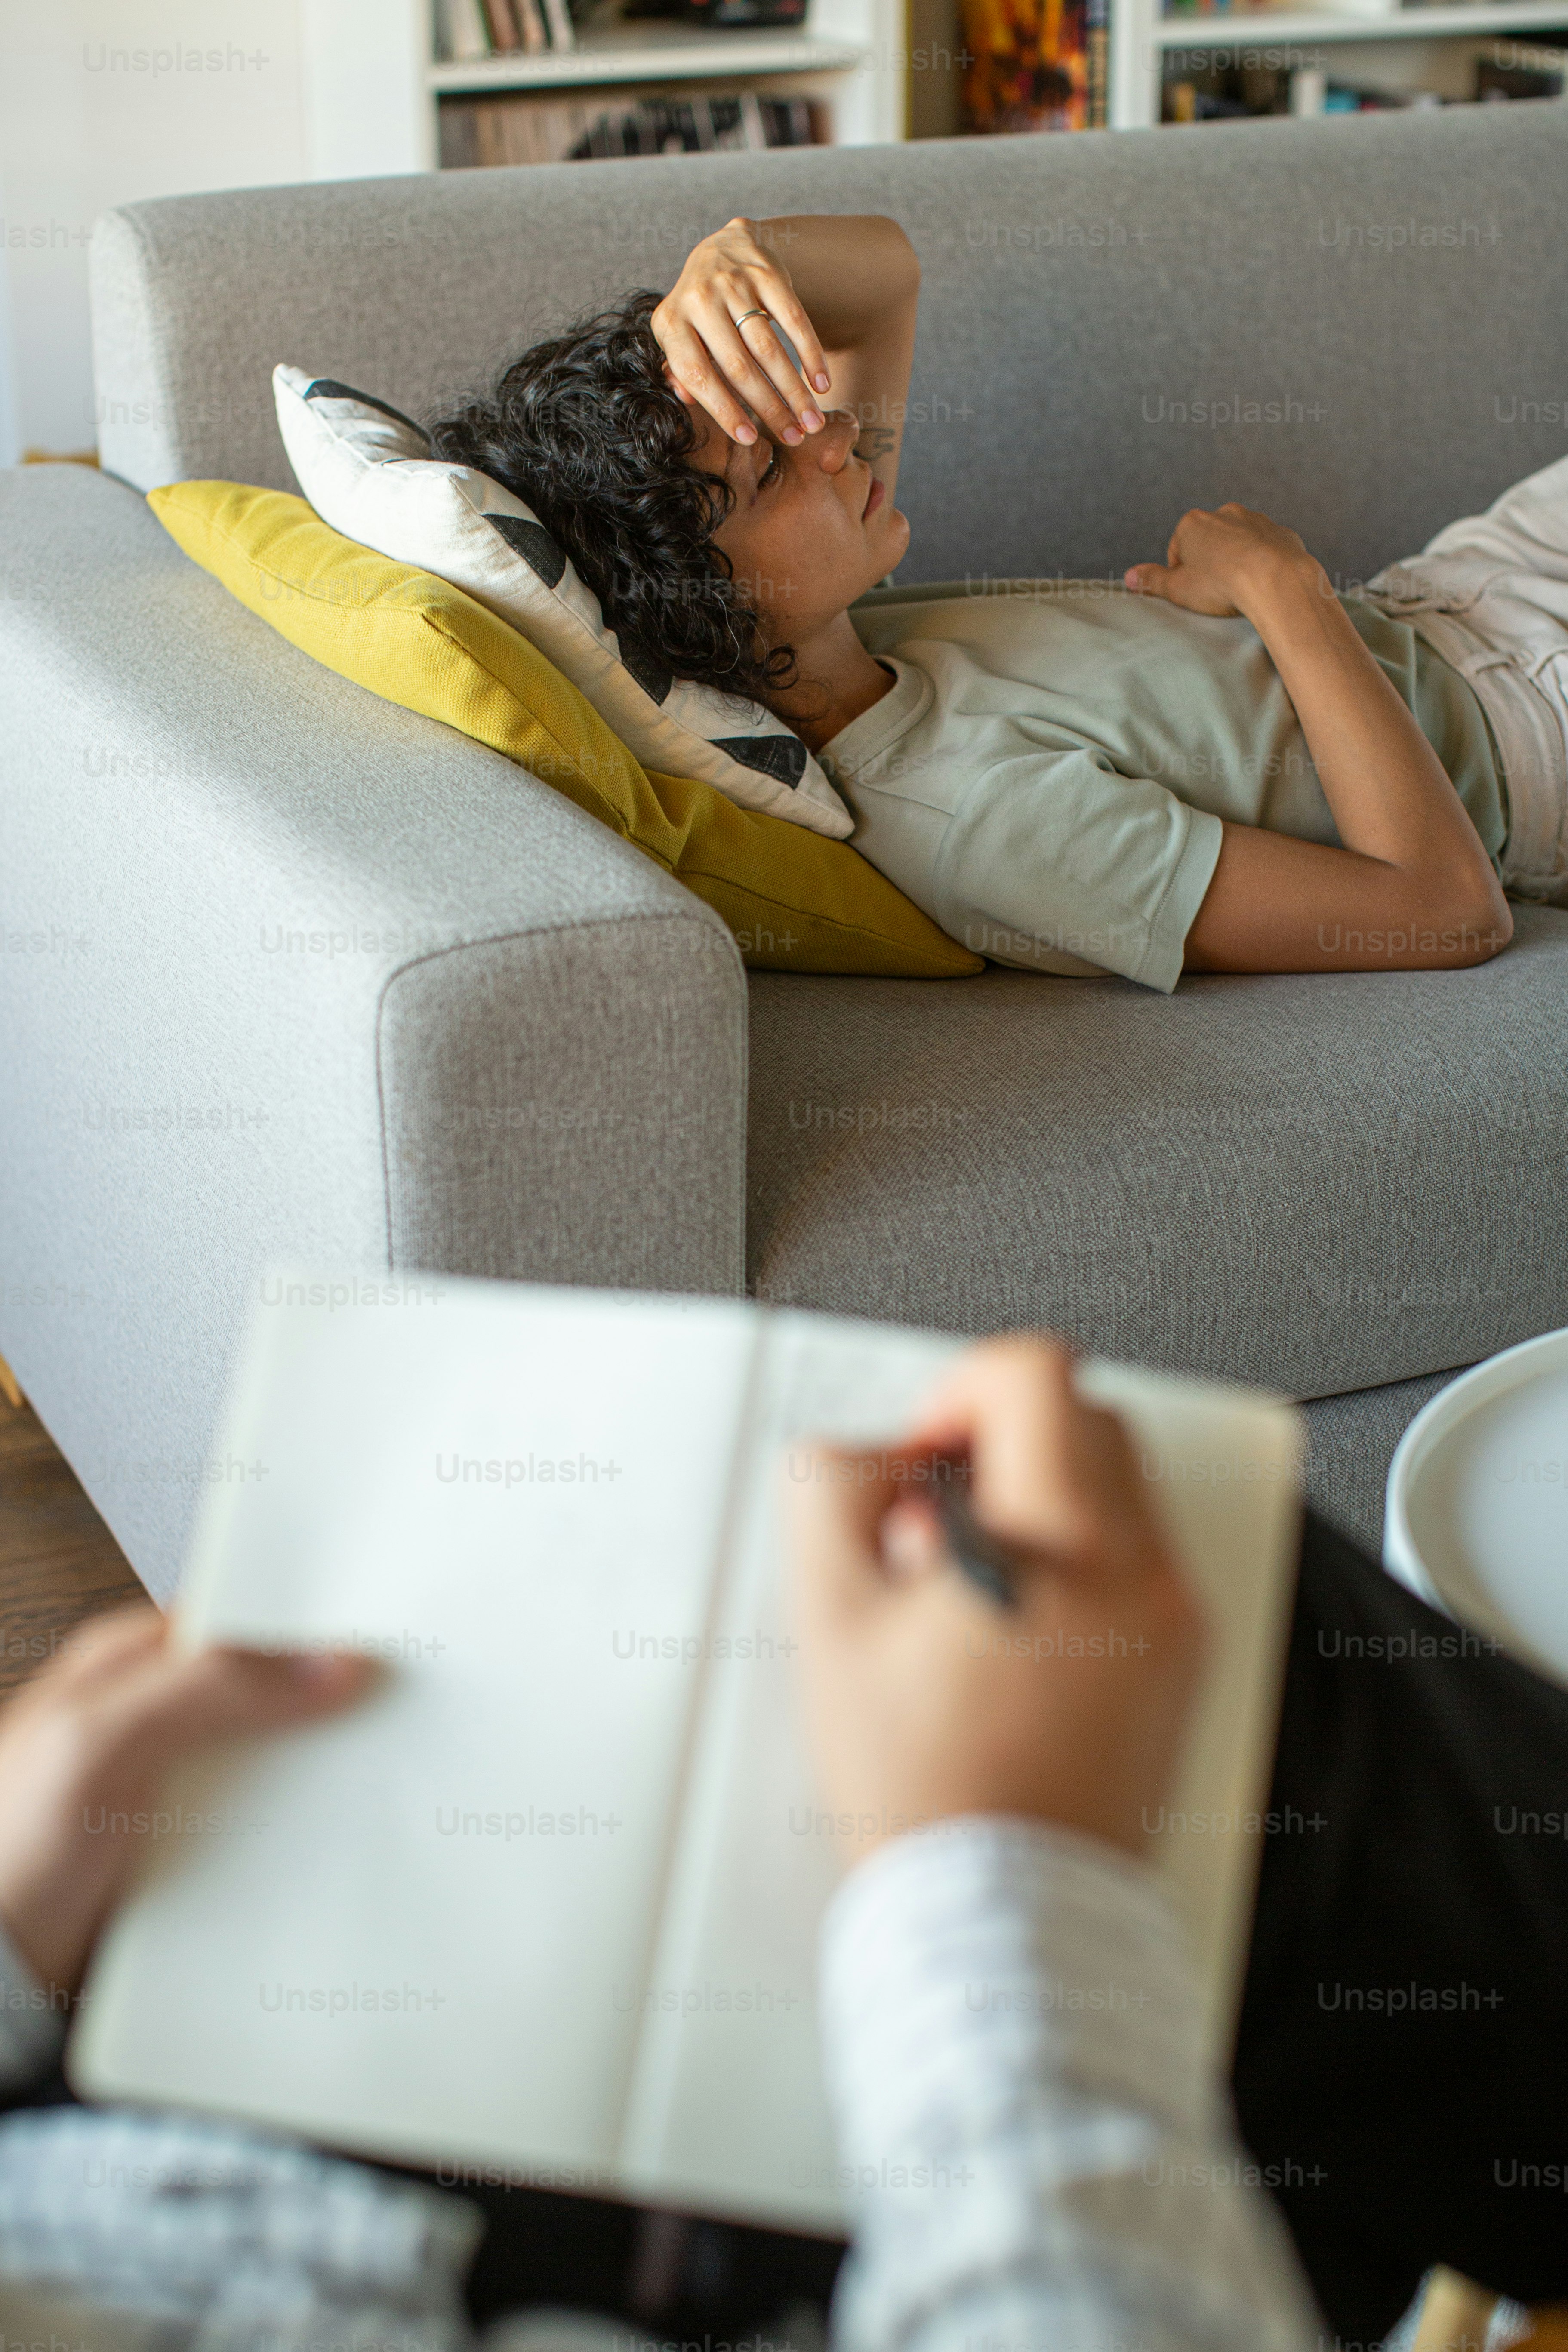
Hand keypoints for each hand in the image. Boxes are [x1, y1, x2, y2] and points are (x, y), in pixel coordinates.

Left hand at [0, 1609, 373, 1994]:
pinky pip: (265, 1828)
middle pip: (273, 1689)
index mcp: (131, 1663)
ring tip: (389, 1783)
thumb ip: (206, 1687)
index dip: (315, 1626)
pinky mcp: (188, 1849)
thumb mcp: (98, 1741)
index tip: (386, 1640)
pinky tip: (334, 1846)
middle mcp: (158, 1716)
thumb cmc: (7, 1853)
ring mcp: (174, 1784)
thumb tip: (327, 1661)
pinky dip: (301, 1836)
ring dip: (324, 1776)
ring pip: (277, 1762)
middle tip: (408, 1714)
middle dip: (333, 1702)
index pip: (245, 1618)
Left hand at [651, 216, 833, 448]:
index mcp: (671, 322)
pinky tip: (821, 384)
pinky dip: (811, 354)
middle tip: (793, 438)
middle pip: (739, 367)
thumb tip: (687, 400)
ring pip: (769, 349)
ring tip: (811, 422)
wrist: (724, 247)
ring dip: (794, 391)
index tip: (749, 439)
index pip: (697, 375)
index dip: (723, 410)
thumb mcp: (679, 335)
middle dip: (769, 408)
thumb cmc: (701, 309)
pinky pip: (794, 320)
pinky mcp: (767, 273)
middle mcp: (700, 299)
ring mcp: (734, 283)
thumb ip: (679, 369)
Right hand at [789, 1338, 1203, 1862]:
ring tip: (966, 1587)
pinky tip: (1007, 1632)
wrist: (1004, 1916)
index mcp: (1066, 1542)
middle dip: (997, 1446)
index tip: (923, 1454)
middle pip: (1083, 1419)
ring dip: (1036, 1501)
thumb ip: (830, 1496)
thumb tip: (867, 1457)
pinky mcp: (1181, 1665)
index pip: (1037, 1375)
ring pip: (1113, 1488)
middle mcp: (1144, 1569)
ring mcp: (1174, 1620)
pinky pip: (1134, 1561)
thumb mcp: (831, 1621)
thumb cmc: (928, 1792)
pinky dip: (1074, 1561)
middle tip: (933, 1522)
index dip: (958, 1391)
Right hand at [1125, 503, 1321, 618]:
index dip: (1181, 573)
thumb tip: (1129, 577)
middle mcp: (1224, 513)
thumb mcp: (1177, 588)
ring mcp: (1256, 520)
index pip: (1178, 548)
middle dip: (1209, 563)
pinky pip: (1267, 548)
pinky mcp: (1281, 533)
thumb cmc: (1221, 584)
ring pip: (1239, 543)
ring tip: (1239, 589)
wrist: (1275, 580)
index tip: (1190, 591)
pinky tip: (1262, 583)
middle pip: (1209, 541)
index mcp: (1193, 523)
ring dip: (1236, 561)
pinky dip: (1263, 563)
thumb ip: (1152, 581)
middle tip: (1213, 591)